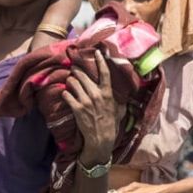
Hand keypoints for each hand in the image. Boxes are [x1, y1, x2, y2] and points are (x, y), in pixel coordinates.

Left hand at [62, 50, 117, 164]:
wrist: (101, 140)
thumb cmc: (111, 125)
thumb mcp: (120, 110)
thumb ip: (121, 99)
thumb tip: (127, 92)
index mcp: (108, 94)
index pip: (104, 73)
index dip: (100, 60)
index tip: (96, 52)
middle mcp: (96, 95)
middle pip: (82, 75)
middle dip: (76, 70)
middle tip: (74, 68)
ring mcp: (85, 101)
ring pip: (73, 82)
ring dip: (70, 81)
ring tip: (70, 81)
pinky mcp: (76, 109)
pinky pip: (66, 95)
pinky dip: (65, 93)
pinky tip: (66, 94)